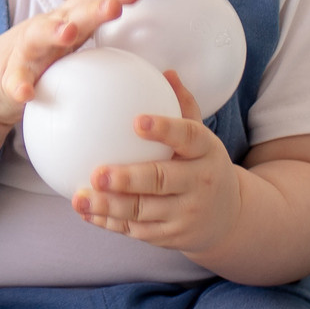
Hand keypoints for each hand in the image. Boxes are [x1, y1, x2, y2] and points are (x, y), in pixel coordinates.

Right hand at [0, 0, 138, 127]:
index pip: (89, 3)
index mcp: (65, 24)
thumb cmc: (41, 64)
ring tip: (67, 33)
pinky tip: (25, 93)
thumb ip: (98, 47)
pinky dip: (19, 85)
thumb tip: (148, 63)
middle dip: (92, 8)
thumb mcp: (69, 50)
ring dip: (53, 32)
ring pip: (38, 37)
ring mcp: (24, 52)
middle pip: (70, 14)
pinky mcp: (7, 77)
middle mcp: (44, 30)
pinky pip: (13, 81)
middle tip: (113, 6)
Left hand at [72, 76, 244, 256]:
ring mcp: (186, 213)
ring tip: (80, 198)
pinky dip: (110, 223)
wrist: (229, 217)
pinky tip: (87, 212)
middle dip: (128, 179)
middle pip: (161, 180)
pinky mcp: (171, 236)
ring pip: (143, 211)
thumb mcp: (202, 138)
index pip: (188, 136)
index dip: (164, 129)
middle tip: (98, 173)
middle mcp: (199, 183)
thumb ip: (183, 107)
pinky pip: (136, 230)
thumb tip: (166, 72)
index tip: (137, 122)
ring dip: (108, 206)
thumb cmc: (203, 166)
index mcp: (206, 151)